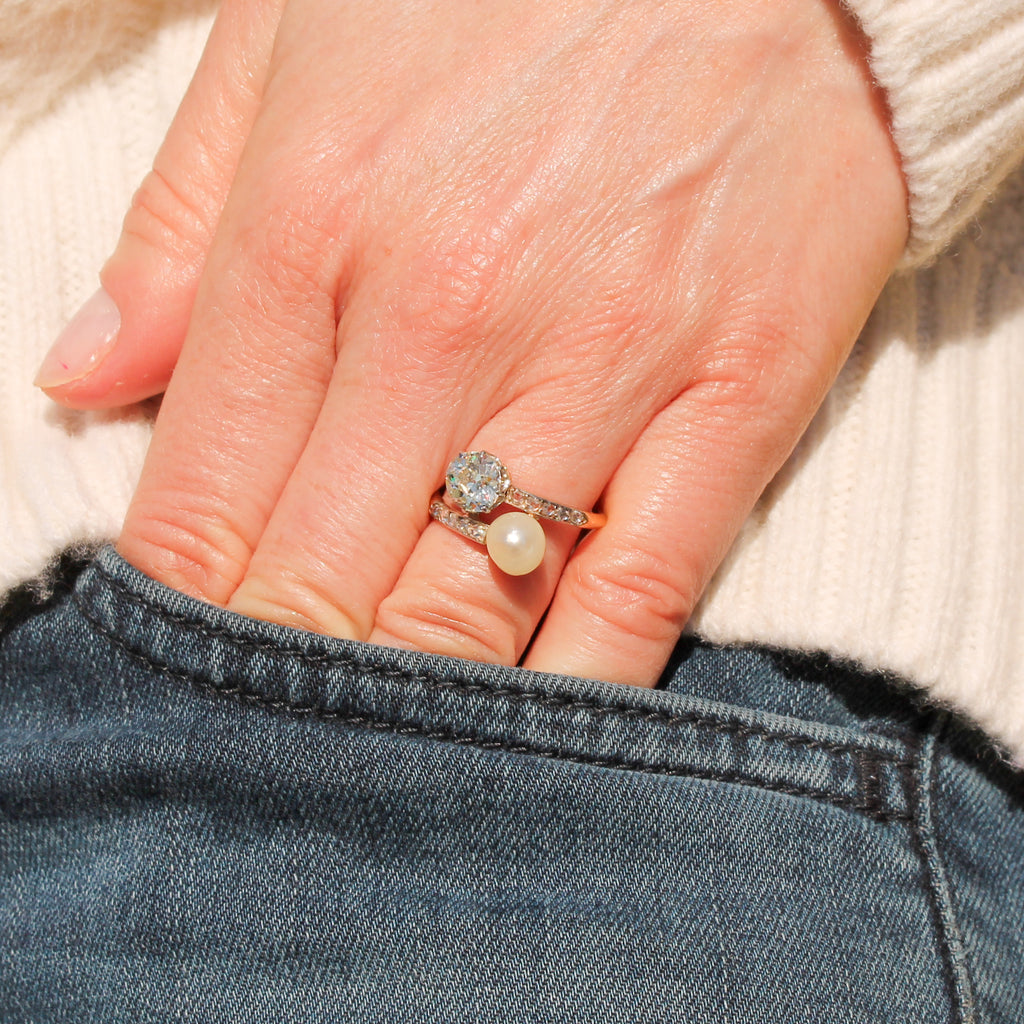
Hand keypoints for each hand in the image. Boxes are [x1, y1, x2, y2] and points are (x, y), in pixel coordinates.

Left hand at [38, 0, 906, 684]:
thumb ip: (187, 229)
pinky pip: (641, 589)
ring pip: (467, 607)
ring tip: (364, 774)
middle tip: (255, 752)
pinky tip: (525, 742)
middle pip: (319, 577)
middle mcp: (449, 319)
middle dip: (276, 681)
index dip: (175, 607)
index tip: (173, 672)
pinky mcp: (735, 397)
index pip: (205, 491)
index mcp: (317, 230)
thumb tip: (85, 375)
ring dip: (402, 708)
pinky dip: (575, 685)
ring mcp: (603, 366)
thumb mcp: (300, 48)